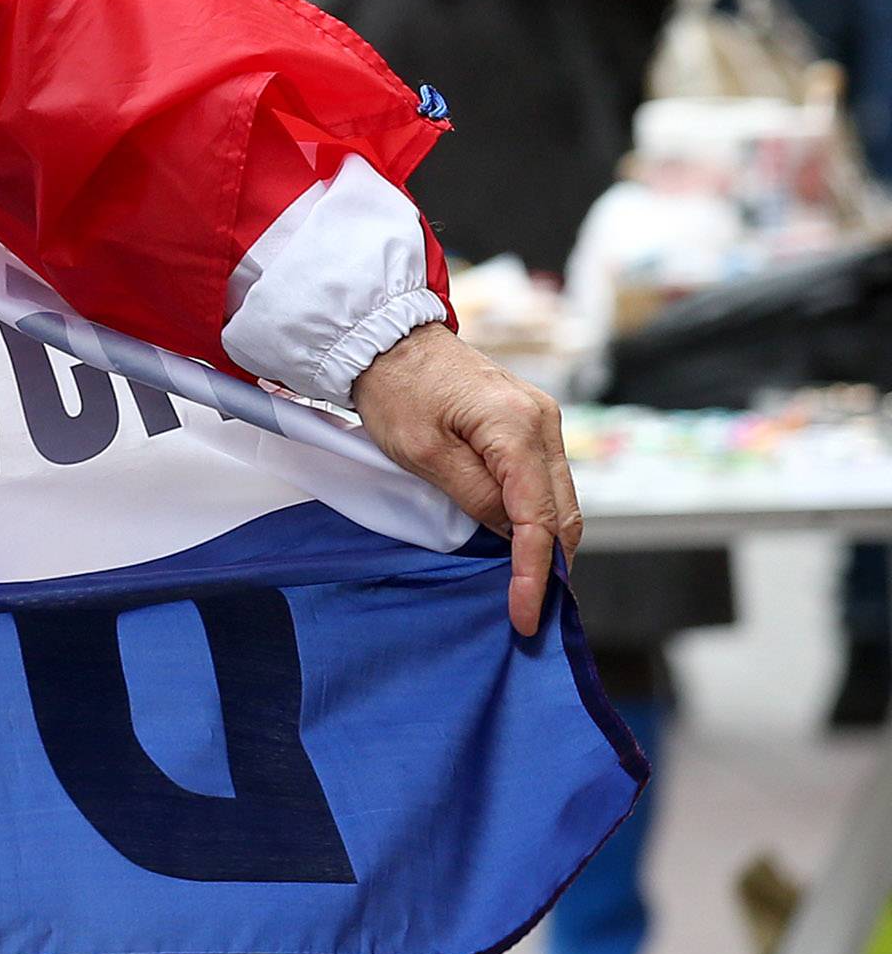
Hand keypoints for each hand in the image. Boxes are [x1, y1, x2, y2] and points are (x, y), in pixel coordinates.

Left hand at [350, 322, 581, 635]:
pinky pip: (546, 481)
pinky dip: (539, 517)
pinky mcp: (530, 422)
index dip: (534, 573)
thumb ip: (474, 497)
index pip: (538, 518)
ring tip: (529, 590)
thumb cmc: (397, 390)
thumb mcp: (424, 454)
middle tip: (532, 613)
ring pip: (560, 499)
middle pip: (563, 512)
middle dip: (552, 567)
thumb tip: (510, 535)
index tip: (525, 614)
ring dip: (548, 545)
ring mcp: (541, 419)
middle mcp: (542, 421)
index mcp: (517, 428)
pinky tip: (523, 545)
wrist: (389, 339)